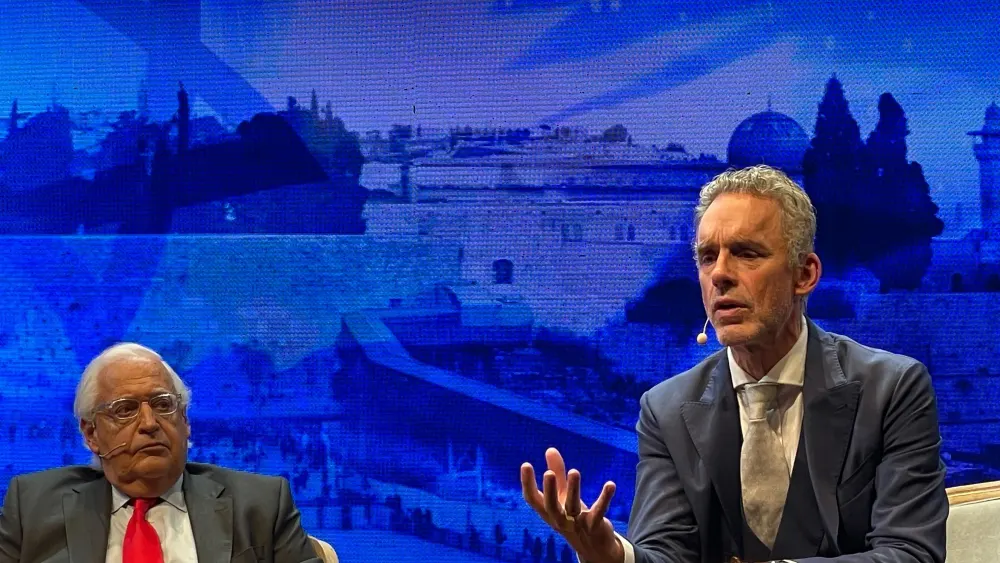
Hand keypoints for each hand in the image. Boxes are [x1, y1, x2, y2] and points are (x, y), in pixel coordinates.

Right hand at [521, 447, 623, 562]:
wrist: (592, 546)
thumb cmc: (572, 516)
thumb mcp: (563, 495)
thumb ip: (558, 472)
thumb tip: (550, 449)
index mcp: (548, 511)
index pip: (532, 499)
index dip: (527, 483)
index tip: (526, 464)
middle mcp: (559, 519)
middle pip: (551, 506)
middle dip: (549, 490)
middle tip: (548, 473)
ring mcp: (576, 525)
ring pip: (572, 507)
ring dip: (573, 490)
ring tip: (574, 471)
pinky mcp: (593, 526)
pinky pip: (599, 512)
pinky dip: (604, 498)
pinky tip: (610, 484)